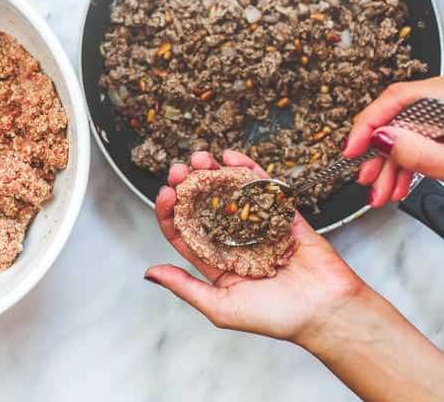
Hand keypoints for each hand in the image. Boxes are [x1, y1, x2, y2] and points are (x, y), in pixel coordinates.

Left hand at [145, 150, 364, 343]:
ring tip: (202, 158)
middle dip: (190, 186)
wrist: (327, 312)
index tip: (166, 192)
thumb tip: (150, 272)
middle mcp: (234, 244)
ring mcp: (259, 227)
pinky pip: (263, 189)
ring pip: (231, 194)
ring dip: (214, 173)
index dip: (171, 211)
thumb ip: (185, 287)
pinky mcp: (284, 216)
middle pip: (204, 207)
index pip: (184, 232)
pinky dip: (248, 171)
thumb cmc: (276, 318)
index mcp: (215, 264)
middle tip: (181, 169)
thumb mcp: (220, 307)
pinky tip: (232, 158)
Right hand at [343, 77, 443, 207]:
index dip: (366, 126)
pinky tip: (399, 184)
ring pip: (409, 134)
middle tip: (366, 177)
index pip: (396, 98)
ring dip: (391, 166)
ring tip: (381, 192)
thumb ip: (419, 151)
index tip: (350, 150)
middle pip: (399, 118)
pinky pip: (423, 140)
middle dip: (378, 154)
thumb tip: (380, 139)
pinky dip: (410, 163)